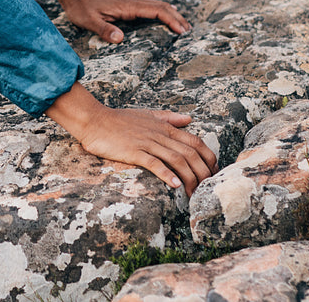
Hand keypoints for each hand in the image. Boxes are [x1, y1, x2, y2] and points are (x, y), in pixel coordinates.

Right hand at [45, 85, 217, 193]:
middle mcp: (160, 134)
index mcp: (166, 127)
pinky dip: (167, 174)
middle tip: (206, 189)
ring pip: (177, 160)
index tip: (213, 172)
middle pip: (190, 154)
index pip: (196, 142)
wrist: (95, 121)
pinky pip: (154, 163)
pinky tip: (175, 185)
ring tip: (194, 194)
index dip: (208, 158)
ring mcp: (147, 143)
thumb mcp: (147, 114)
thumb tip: (189, 118)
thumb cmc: (120, 120)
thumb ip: (169, 118)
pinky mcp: (134, 152)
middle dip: (203, 172)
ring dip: (189, 178)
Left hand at [53, 0, 189, 43]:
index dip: (171, 19)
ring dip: (172, 15)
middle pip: (162, 6)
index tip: (181, 30)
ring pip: (157, 6)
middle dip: (177, 18)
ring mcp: (131, 2)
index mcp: (127, 6)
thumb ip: (104, 30)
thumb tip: (121, 39)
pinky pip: (150, 7)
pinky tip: (166, 19)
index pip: (156, 10)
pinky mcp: (128, 5)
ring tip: (183, 27)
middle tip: (189, 32)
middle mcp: (132, 2)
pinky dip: (162, 13)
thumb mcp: (89, 20)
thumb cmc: (81, 6)